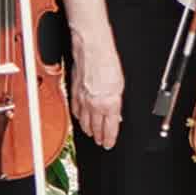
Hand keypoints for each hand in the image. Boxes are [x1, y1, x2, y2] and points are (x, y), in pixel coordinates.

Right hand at [70, 33, 124, 148]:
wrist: (92, 50)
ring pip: (84, 121)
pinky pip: (75, 110)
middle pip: (96, 127)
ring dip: (88, 129)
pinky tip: (79, 119)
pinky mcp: (74, 92)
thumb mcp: (121, 85)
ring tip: (91, 134)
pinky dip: (78, 117)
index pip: (110, 128)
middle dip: (99, 136)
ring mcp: (82, 99)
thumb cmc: (107, 63)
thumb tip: (116, 113)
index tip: (109, 144)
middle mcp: (94, 104)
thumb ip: (117, 102)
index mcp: (109, 104)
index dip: (110, 139)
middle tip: (100, 142)